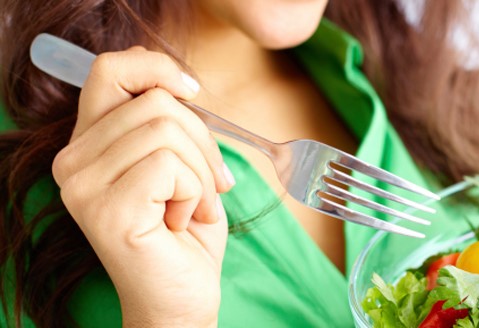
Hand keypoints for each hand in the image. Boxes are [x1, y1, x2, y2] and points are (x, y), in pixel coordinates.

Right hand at [52, 47, 234, 326]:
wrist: (182, 297)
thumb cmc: (186, 231)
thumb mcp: (181, 163)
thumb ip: (169, 122)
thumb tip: (180, 82)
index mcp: (88, 143)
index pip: (110, 70)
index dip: (157, 67)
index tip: (193, 90)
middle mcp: (73, 161)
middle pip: (155, 101)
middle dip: (202, 141)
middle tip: (212, 185)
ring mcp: (83, 185)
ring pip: (166, 130)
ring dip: (202, 172)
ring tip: (194, 207)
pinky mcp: (105, 207)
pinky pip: (169, 165)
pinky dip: (196, 192)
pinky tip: (182, 221)